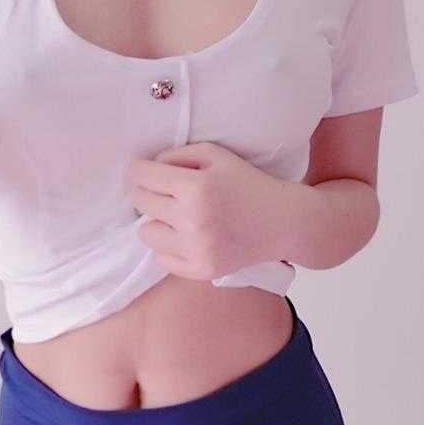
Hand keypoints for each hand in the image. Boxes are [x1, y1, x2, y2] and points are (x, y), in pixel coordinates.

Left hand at [128, 141, 293, 280]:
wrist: (283, 221)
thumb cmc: (247, 183)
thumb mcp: (216, 155)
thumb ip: (177, 154)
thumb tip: (146, 167)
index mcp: (196, 187)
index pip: (141, 176)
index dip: (140, 170)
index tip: (146, 171)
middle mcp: (193, 220)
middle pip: (140, 202)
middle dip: (148, 192)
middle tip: (166, 192)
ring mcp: (196, 249)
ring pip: (146, 233)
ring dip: (156, 222)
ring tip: (176, 216)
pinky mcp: (201, 270)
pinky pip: (161, 258)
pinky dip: (169, 247)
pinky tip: (187, 236)